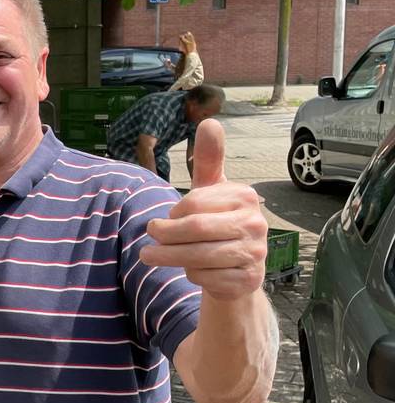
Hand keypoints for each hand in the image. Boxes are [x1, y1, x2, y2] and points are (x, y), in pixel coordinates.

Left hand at [140, 119, 267, 299]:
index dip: (172, 212)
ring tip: (147, 256)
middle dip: (164, 235)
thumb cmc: (217, 223)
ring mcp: (255, 253)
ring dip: (166, 257)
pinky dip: (190, 274)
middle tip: (147, 237)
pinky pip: (205, 277)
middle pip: (195, 229)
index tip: (167, 218)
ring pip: (198, 256)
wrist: (236, 268)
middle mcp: (256, 223)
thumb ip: (208, 160)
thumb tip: (210, 121)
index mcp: (244, 196)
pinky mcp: (247, 280)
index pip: (194, 203)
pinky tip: (192, 270)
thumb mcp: (211, 191)